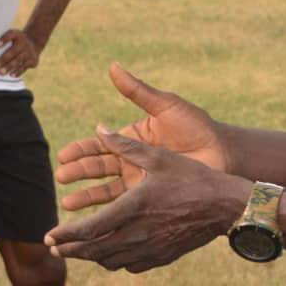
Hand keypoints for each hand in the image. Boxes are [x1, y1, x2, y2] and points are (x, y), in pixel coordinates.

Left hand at [0, 29, 40, 76]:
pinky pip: (24, 67)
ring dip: (9, 67)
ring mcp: (30, 53)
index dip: (4, 40)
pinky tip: (11, 75)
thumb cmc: (17, 40)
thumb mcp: (13, 34)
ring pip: (18, 61)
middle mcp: (25, 44)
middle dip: (4, 59)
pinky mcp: (33, 61)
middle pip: (14, 51)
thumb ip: (4, 38)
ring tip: (1, 72)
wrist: (34, 43)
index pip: (11, 35)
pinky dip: (18, 71)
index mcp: (18, 36)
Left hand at [46, 125, 250, 272]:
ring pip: (108, 260)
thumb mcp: (159, 157)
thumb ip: (125, 145)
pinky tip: (113, 252)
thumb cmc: (193, 176)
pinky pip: (128, 265)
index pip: (88, 230)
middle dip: (70, 250)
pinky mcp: (161, 256)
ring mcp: (149, 248)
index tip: (50, 235)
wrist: (224, 204)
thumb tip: (100, 129)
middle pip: (93, 251)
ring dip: (90, 257)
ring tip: (80, 250)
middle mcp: (137, 233)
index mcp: (133, 207)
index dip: (65, 235)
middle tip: (56, 247)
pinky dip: (114, 260)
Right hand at [55, 62, 230, 211]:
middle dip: (78, 172)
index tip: (63, 154)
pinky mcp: (149, 197)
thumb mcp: (165, 105)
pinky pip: (123, 205)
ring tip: (68, 202)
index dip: (81, 148)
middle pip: (98, 166)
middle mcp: (132, 158)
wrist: (222, 152)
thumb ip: (137, 90)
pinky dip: (106, 212)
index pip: (100, 142)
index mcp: (133, 136)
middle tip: (62, 176)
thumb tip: (112, 66)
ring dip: (86, 196)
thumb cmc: (196, 126)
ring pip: (106, 189)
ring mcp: (140, 179)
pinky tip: (92, 219)